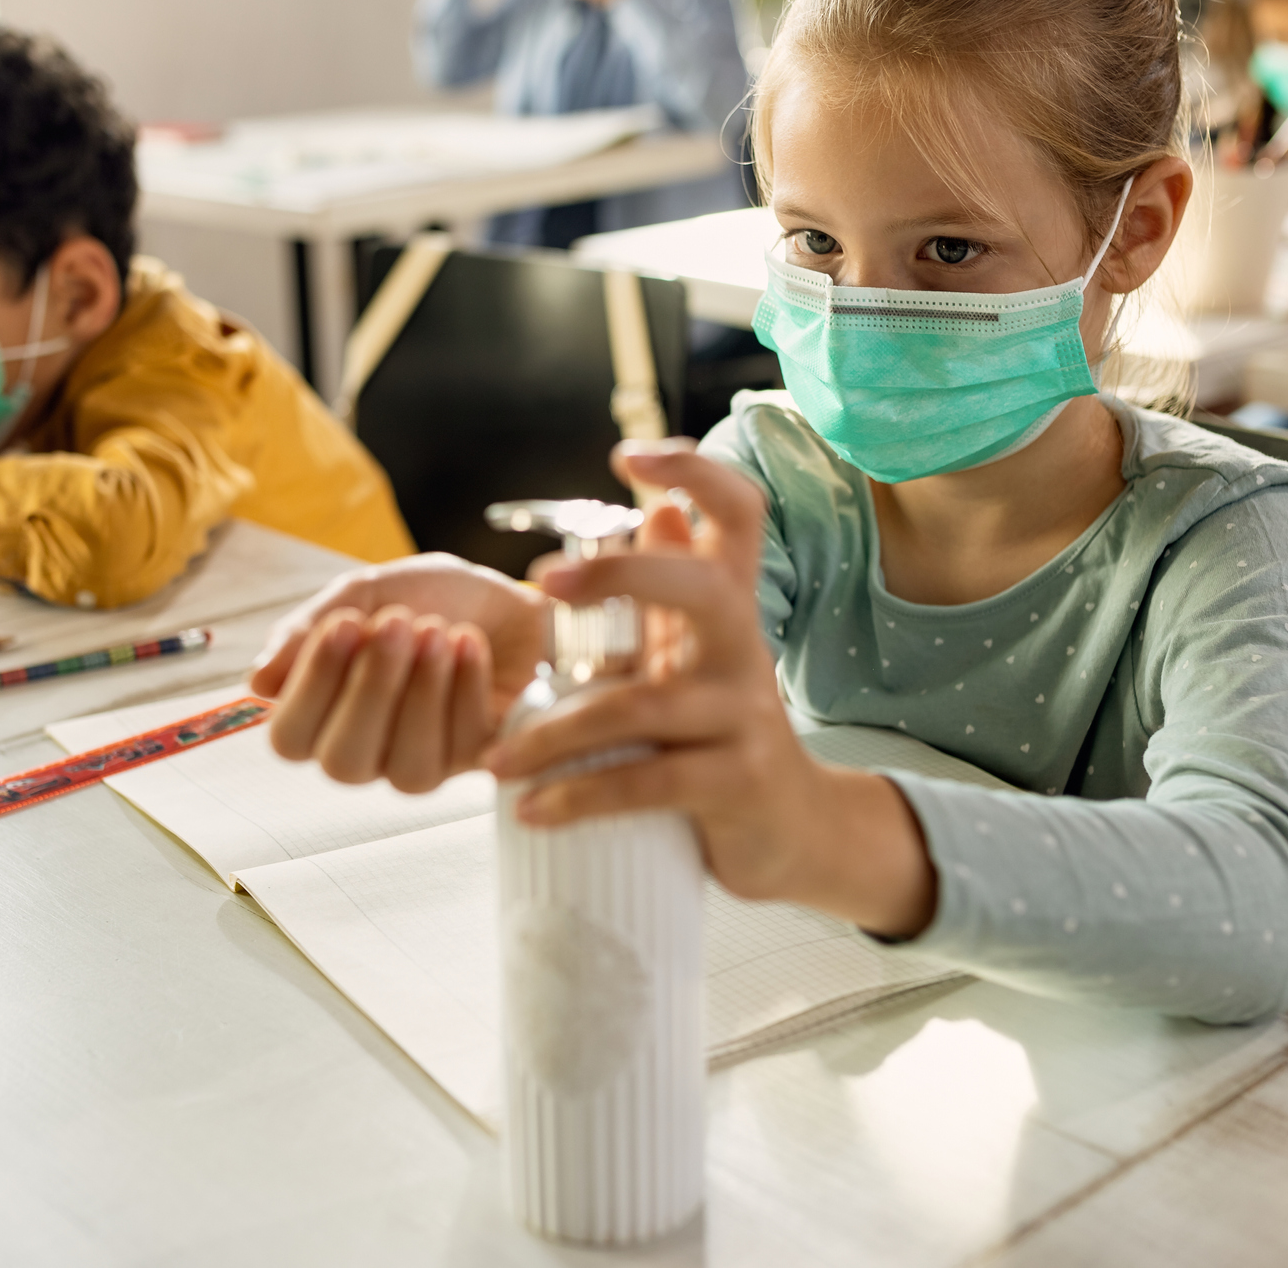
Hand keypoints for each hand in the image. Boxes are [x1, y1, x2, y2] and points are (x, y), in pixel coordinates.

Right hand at [249, 553, 550, 791]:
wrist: (509, 595)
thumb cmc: (431, 598)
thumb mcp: (365, 592)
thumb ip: (308, 630)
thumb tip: (257, 682)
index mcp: (324, 715)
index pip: (291, 739)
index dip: (313, 686)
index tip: (345, 623)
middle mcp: (368, 751)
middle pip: (344, 764)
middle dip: (371, 689)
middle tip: (397, 622)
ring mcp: (423, 763)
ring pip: (408, 769)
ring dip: (422, 693)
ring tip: (437, 631)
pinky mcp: (478, 761)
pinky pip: (463, 748)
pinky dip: (464, 687)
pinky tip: (469, 642)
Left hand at [486, 441, 937, 938]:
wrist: (792, 830)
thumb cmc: (722, 734)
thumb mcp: (699, 656)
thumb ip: (672, 593)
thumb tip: (657, 509)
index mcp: (730, 608)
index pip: (739, 515)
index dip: (695, 473)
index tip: (628, 457)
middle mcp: (744, 649)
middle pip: (699, 586)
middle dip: (622, 575)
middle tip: (544, 583)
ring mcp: (743, 715)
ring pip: (641, 706)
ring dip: (553, 734)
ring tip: (495, 761)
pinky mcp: (736, 781)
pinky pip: (646, 782)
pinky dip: (578, 796)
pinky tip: (532, 808)